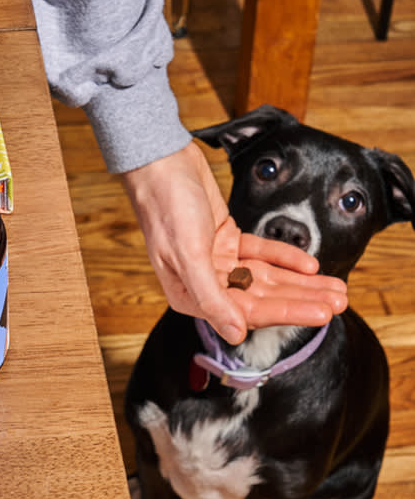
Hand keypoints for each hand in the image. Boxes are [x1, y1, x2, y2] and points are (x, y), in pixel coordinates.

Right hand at [121, 142, 346, 344]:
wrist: (161, 164)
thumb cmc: (166, 208)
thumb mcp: (188, 255)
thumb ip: (211, 298)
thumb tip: (235, 334)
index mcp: (190, 295)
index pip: (248, 312)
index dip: (287, 312)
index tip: (320, 314)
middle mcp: (205, 283)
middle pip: (263, 297)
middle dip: (302, 299)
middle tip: (337, 302)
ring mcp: (217, 261)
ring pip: (267, 277)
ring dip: (300, 283)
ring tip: (334, 288)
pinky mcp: (227, 239)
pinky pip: (261, 253)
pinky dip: (284, 257)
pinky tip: (309, 265)